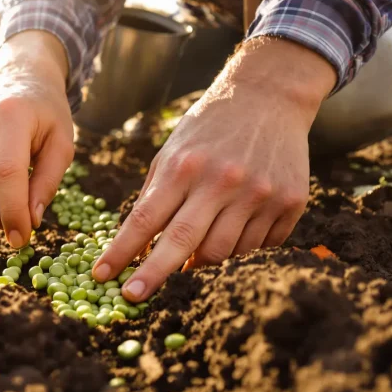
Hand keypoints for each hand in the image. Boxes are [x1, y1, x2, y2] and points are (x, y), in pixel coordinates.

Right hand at [0, 31, 74, 248]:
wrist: (20, 78)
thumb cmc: (46, 115)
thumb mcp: (61, 145)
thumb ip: (47, 183)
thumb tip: (29, 221)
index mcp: (12, 114)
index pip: (7, 173)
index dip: (13, 212)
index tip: (22, 239)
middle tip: (15, 222)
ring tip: (2, 201)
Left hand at [92, 38, 336, 301]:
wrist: (270, 96)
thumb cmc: (210, 127)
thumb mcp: (173, 150)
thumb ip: (157, 194)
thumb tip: (140, 244)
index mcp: (185, 165)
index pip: (146, 219)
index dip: (122, 251)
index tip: (102, 275)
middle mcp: (222, 181)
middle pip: (183, 243)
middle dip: (154, 275)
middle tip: (133, 296)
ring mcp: (259, 193)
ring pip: (222, 253)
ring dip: (200, 264)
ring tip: (189, 259)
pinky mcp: (289, 202)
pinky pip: (257, 247)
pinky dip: (237, 252)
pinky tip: (228, 236)